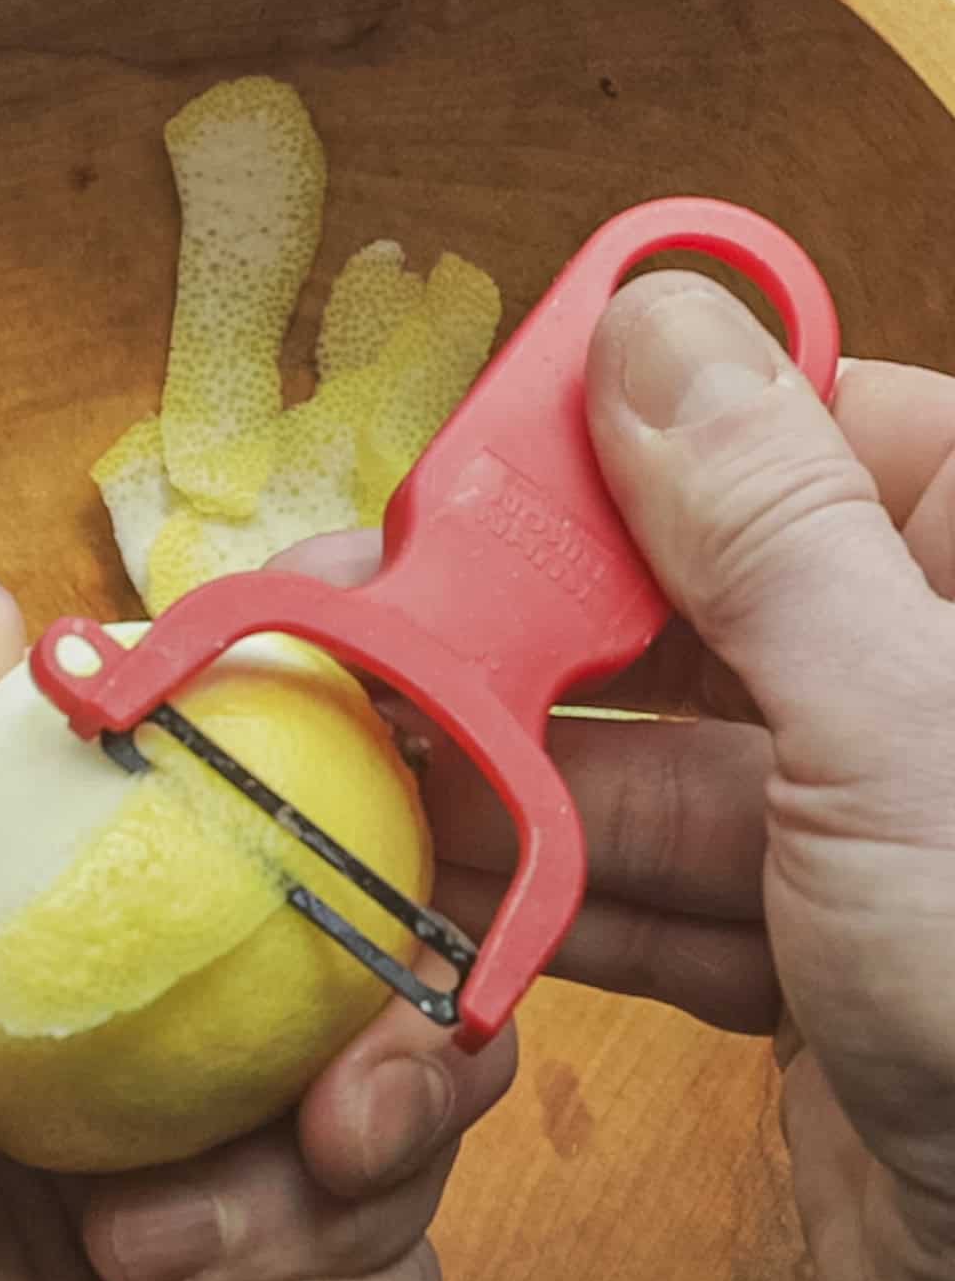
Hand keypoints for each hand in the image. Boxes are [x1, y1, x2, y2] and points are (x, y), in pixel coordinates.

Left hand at [0, 580, 514, 1280]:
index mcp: (62, 974)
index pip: (254, 859)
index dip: (348, 828)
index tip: (411, 818)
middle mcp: (151, 1078)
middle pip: (377, 999)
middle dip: (395, 1052)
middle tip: (338, 1103)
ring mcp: (219, 1213)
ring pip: (403, 1152)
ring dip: (298, 1218)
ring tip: (141, 1270)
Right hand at [278, 278, 954, 1280]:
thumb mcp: (895, 732)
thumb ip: (768, 534)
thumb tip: (657, 327)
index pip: (794, 433)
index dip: (628, 435)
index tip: (487, 452)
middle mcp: (914, 688)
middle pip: (689, 612)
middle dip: (538, 640)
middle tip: (388, 632)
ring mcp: (854, 831)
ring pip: (650, 769)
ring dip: (517, 789)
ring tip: (380, 778)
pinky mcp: (796, 953)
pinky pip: (656, 898)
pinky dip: (558, 904)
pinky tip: (457, 896)